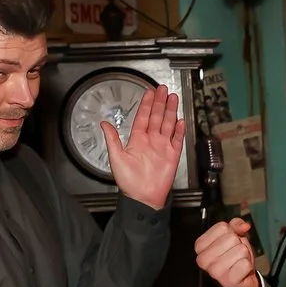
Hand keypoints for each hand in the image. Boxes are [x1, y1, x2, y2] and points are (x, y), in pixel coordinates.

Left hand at [105, 85, 186, 209]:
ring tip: (173, 98)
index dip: (146, 104)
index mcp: (137, 140)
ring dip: (170, 111)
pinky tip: (181, 120)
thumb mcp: (116, 158)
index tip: (149, 93)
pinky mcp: (172, 156)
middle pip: (157, 117)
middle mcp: (150, 141)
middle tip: (162, 89)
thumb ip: (112, 139)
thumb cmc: (129, 182)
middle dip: (160, 102)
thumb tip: (104, 124)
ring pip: (168, 124)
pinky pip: (177, 140)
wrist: (143, 197)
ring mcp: (162, 147)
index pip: (142, 117)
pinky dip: (180, 130)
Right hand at [194, 218, 263, 286]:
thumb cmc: (234, 259)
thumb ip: (236, 225)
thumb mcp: (233, 238)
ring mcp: (214, 271)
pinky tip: (241, 271)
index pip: (222, 227)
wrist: (240, 282)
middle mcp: (203, 259)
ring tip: (238, 263)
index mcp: (200, 246)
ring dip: (244, 256)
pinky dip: (247, 266)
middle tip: (235, 255)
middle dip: (238, 245)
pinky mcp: (227, 281)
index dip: (231, 232)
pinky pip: (245, 263)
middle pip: (231, 238)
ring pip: (240, 250)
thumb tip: (244, 225)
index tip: (229, 243)